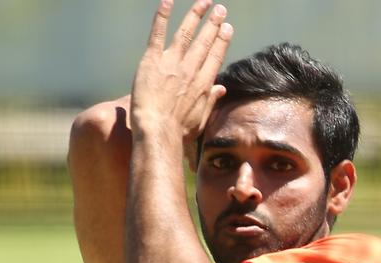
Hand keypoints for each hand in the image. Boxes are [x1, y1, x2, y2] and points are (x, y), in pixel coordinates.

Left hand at [130, 0, 232, 145]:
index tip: (227, 28)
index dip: (222, 41)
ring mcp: (172, 63)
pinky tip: (167, 1)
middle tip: (220, 9)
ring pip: (185, 33)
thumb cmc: (178, 132)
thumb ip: (211, 102)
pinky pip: (158, 33)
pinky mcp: (152, 60)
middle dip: (213, 23)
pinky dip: (162, 16)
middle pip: (204, 41)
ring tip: (204, 2)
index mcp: (202, 84)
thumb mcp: (200, 120)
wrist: (158, 130)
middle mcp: (190, 70)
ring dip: (195, 15)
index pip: (215, 57)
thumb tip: (221, 89)